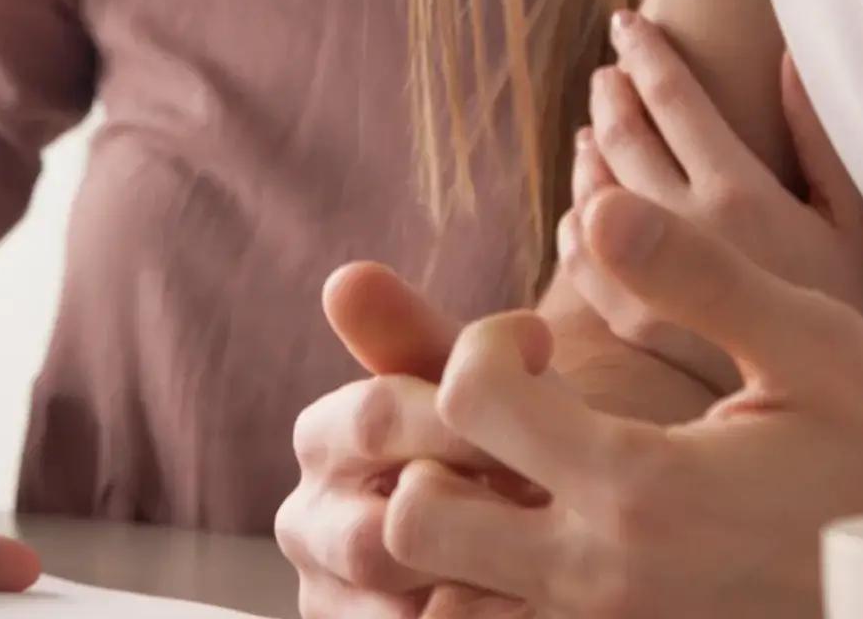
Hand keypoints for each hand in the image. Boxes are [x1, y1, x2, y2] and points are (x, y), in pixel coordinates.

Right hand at [279, 265, 532, 617]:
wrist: (545, 519)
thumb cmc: (511, 438)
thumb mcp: (480, 383)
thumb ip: (419, 336)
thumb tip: (345, 278)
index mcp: (325, 435)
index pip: (377, 416)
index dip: (470, 414)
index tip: (548, 399)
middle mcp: (307, 521)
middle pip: (375, 531)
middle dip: (476, 520)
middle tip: (555, 508)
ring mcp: (332, 596)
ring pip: (394, 605)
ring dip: (479, 586)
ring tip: (552, 560)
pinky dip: (473, 618)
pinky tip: (530, 599)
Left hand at [388, 191, 862, 618]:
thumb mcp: (809, 342)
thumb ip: (695, 275)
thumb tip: (599, 207)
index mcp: (639, 488)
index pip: (471, 398)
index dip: (487, 344)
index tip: (538, 337)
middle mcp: (603, 579)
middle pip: (414, 520)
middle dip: (431, 450)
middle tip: (502, 414)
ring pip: (444, 599)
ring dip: (450, 534)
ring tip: (512, 479)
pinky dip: (488, 591)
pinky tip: (544, 536)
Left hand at [568, 13, 862, 390]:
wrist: (840, 433)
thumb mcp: (858, 225)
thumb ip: (819, 139)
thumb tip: (787, 60)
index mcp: (740, 195)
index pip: (673, 100)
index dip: (645, 53)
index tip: (626, 24)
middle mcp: (683, 232)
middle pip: (623, 138)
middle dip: (611, 93)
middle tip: (608, 72)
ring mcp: (648, 283)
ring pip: (591, 193)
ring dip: (590, 149)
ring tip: (594, 126)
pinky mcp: (634, 329)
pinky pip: (579, 261)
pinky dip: (574, 223)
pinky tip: (581, 209)